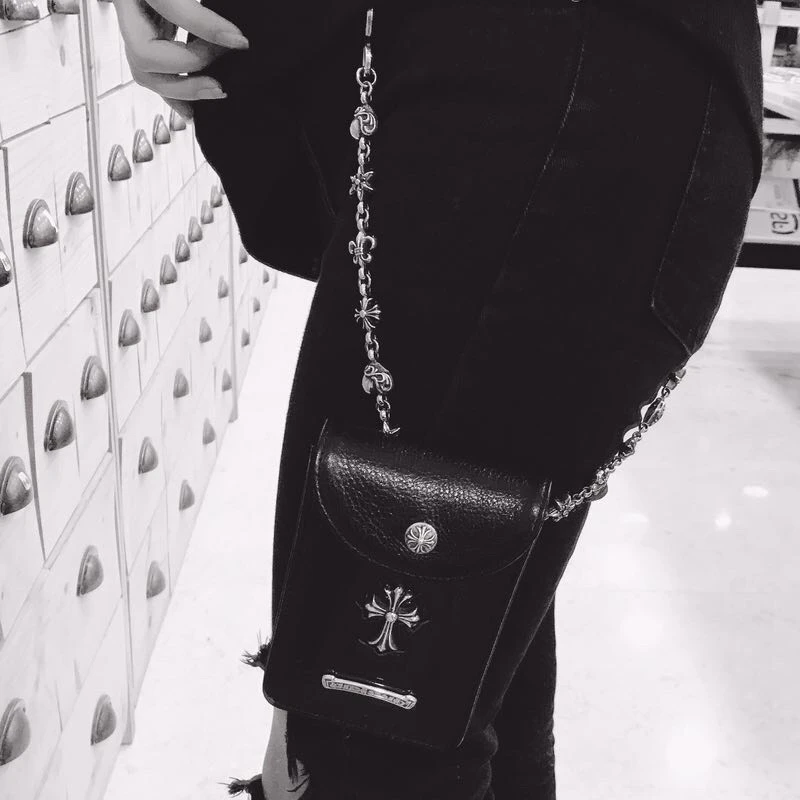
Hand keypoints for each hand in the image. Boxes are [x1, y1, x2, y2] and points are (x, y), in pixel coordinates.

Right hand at [114, 0, 248, 120]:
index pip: (171, 5)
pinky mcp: (140, 36)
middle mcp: (127, 3)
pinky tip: (194, 110)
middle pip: (145, 55)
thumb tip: (237, 33)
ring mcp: (130, 21)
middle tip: (223, 72)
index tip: (240, 41)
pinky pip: (151, 75)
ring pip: (144, 71)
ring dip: (184, 88)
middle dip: (189, 69)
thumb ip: (202, 3)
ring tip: (217, 88)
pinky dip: (174, 94)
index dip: (206, 27)